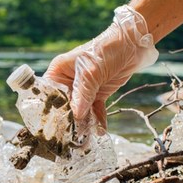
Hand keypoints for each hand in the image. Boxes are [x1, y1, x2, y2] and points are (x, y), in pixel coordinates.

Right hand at [44, 5, 158, 129]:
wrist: (133, 44)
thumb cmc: (106, 49)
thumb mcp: (92, 71)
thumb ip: (83, 93)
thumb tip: (76, 115)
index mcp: (59, 72)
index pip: (49, 94)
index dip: (49, 110)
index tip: (52, 127)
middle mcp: (68, 81)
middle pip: (64, 106)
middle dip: (68, 121)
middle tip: (70, 137)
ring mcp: (83, 89)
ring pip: (80, 111)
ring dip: (84, 124)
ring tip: (86, 138)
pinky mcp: (97, 93)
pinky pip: (94, 110)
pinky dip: (98, 120)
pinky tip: (100, 131)